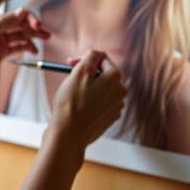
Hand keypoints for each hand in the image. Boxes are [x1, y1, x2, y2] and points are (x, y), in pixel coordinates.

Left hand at [0, 0, 49, 93]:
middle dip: (29, 20)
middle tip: (39, 27)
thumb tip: (22, 11)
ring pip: (20, 32)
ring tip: (46, 37)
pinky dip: (27, 46)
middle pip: (16, 17)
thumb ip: (4, 22)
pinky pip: (18, 45)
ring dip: (33, 34)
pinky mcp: (2, 51)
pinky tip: (34, 50)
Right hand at [46, 51, 126, 166]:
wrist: (69, 135)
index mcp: (115, 78)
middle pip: (103, 74)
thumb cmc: (72, 103)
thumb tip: (97, 54)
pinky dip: (90, 101)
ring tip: (73, 95)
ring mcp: (115, 107)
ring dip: (88, 88)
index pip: (102, 58)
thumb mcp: (80, 71)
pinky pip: (99, 103)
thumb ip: (92, 56)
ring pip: (101, 89)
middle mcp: (120, 92)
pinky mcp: (108, 118)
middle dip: (87, 74)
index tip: (69, 64)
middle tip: (70, 77)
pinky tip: (79, 108)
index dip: (84, 58)